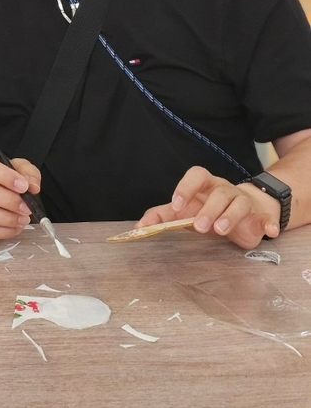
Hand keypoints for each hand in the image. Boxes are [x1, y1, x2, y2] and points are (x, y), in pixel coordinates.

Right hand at [0, 153, 40, 242]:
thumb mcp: (16, 168)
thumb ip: (27, 173)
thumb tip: (33, 186)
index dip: (6, 177)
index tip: (24, 186)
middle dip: (9, 201)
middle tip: (26, 208)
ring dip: (7, 219)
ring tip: (23, 219)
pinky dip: (3, 232)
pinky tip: (15, 227)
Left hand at [137, 166, 279, 248]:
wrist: (247, 213)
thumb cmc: (210, 210)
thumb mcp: (187, 212)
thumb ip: (162, 217)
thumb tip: (138, 228)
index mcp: (206, 186)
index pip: (196, 175)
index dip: (185, 187)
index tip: (175, 206)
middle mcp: (225, 190)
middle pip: (219, 191)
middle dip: (208, 207)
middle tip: (199, 227)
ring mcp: (244, 202)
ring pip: (239, 202)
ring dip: (230, 216)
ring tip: (220, 231)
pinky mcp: (261, 217)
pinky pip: (267, 217)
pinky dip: (269, 223)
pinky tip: (268, 232)